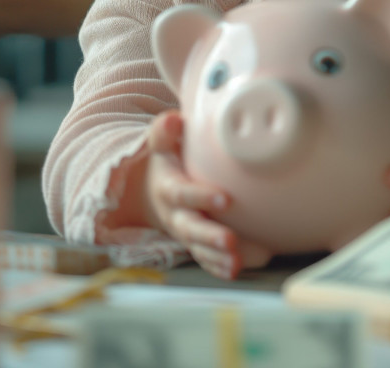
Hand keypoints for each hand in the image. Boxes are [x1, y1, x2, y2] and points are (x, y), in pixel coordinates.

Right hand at [144, 110, 271, 278]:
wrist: (154, 187)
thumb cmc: (169, 159)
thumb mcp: (162, 143)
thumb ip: (165, 132)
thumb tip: (174, 120)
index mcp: (168, 186)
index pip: (183, 193)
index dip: (201, 197)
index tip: (225, 199)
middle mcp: (175, 213)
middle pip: (190, 228)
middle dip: (209, 236)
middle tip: (230, 241)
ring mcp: (184, 231)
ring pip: (199, 248)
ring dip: (216, 257)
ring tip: (236, 263)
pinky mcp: (194, 244)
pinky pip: (205, 259)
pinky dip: (218, 267)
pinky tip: (235, 270)